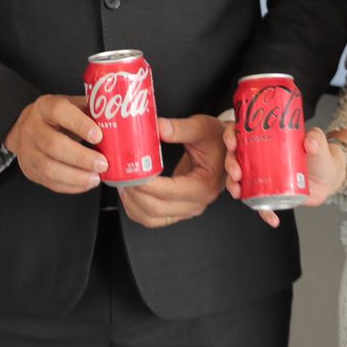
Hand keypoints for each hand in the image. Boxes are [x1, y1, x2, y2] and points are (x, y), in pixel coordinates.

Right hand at [4, 94, 105, 193]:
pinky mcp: (30, 170)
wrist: (26, 129)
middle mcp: (32, 128)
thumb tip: (118, 119)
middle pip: (54, 145)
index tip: (98, 136)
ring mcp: (28, 151)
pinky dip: (71, 186)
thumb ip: (89, 110)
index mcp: (45, 107)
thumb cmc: (54, 117)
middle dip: (81, 157)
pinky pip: (50, 182)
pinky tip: (85, 183)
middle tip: (102, 163)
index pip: (60, 112)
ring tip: (96, 178)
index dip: (80, 124)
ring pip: (49, 168)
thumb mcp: (69, 105)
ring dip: (76, 176)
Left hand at [118, 114, 227, 228]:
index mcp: (204, 185)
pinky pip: (153, 218)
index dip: (147, 184)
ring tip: (121, 184)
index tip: (131, 172)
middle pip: (157, 209)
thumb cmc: (216, 140)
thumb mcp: (202, 128)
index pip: (170, 192)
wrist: (226, 151)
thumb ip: (180, 128)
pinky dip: (136, 209)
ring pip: (152, 218)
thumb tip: (158, 127)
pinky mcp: (178, 211)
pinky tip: (129, 193)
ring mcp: (187, 209)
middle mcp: (196, 203)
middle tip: (121, 176)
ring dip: (132, 204)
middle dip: (134, 194)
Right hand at [224, 125, 346, 229]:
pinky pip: (260, 203)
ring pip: (240, 179)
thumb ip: (317, 140)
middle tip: (236, 172)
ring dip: (234, 186)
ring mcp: (261, 175)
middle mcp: (259, 156)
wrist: (328, 180)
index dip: (231, 135)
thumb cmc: (321, 157)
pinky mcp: (269, 193)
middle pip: (235, 156)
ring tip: (238, 193)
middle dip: (230, 164)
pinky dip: (264, 212)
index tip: (232, 142)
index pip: (241, 131)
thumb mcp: (319, 145)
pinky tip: (272, 219)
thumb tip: (310, 141)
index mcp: (266, 137)